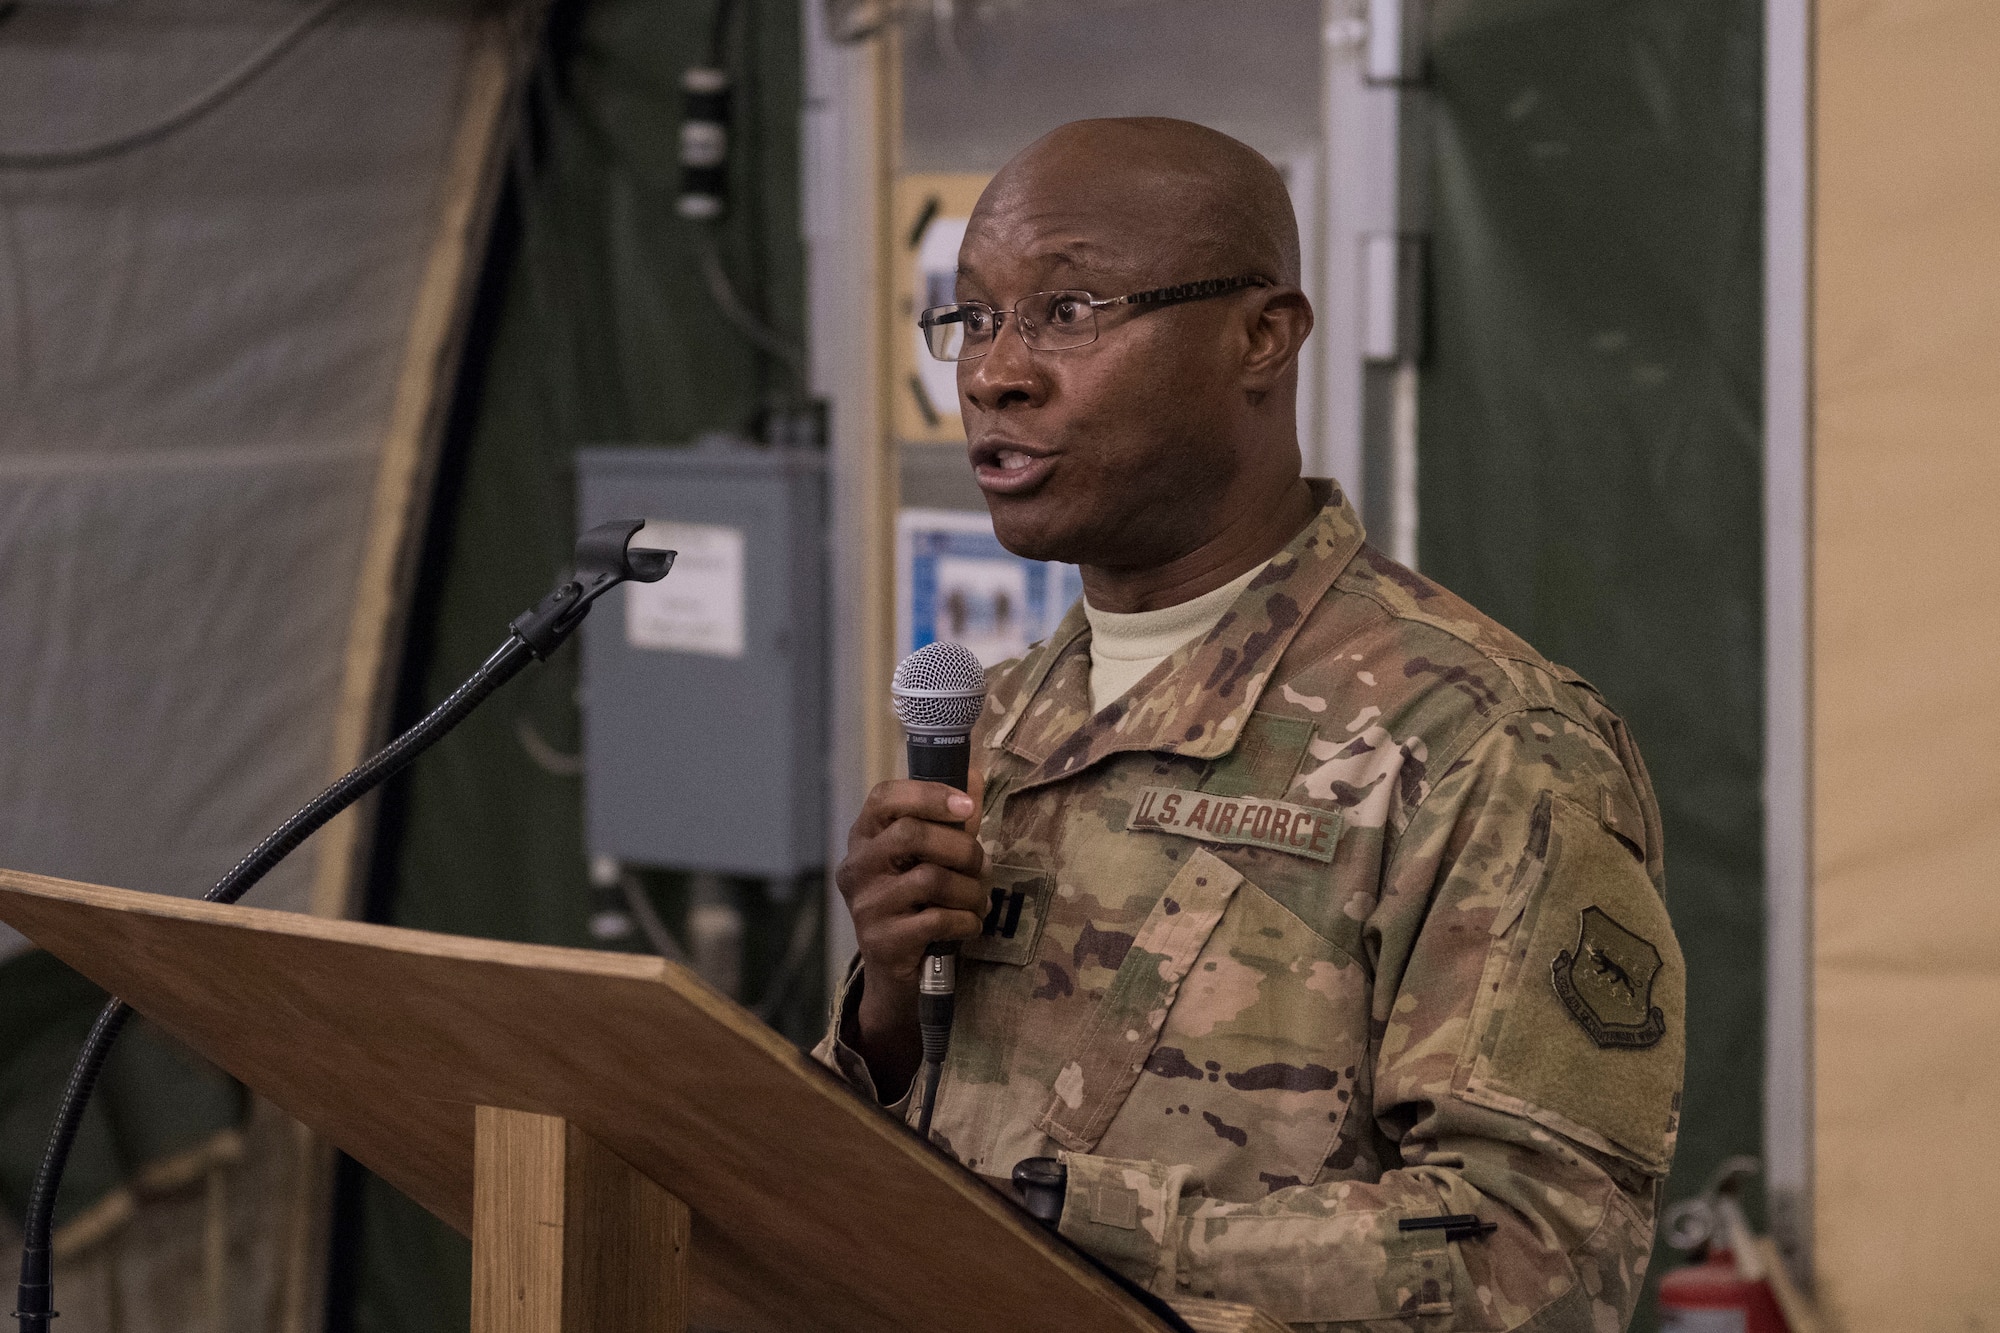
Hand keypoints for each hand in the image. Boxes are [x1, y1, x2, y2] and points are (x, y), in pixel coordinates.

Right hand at [833, 777, 986, 1094]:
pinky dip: (966, 921)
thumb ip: (951, 819)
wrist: (895, 976)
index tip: (967, 806)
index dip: (928, 794)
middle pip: (911, 835)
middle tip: (981, 864)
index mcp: (864, 838)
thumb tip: (974, 773)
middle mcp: (856, 867)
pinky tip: (969, 925)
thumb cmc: (916, 904)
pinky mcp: (881, 942)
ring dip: (970, 889)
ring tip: (978, 900)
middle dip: (961, 847)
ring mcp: (865, 906)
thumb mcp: (929, 858)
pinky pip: (936, 919)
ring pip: (931, 879)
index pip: (884, 797)